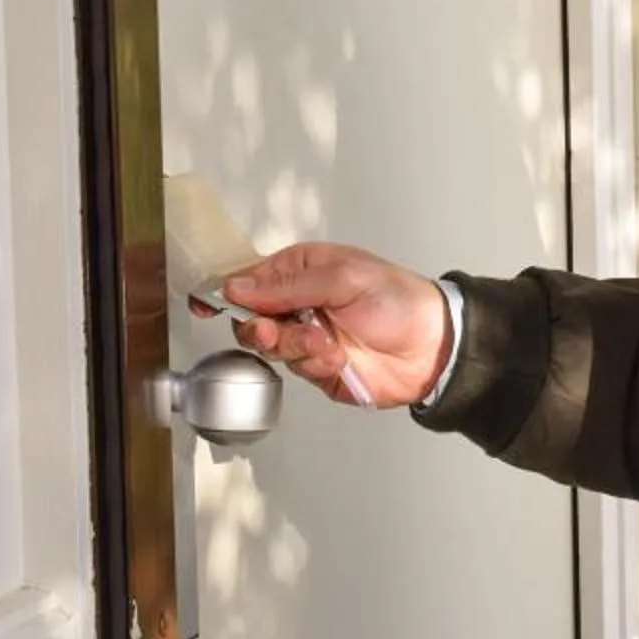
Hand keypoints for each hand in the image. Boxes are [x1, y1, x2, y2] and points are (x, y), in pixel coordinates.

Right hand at [208, 243, 451, 409]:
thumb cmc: (399, 300)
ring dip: (296, 347)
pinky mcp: (317, 368)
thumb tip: (238, 286)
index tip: (206, 302)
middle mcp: (299, 303)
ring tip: (327, 344)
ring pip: (271, 346)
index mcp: (302, 270)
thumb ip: (287, 286)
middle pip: (251, 317)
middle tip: (279, 329)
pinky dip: (315, 365)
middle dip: (263, 326)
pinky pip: (296, 369)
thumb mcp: (343, 278)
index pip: (250, 278)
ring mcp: (306, 337)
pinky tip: (339, 358)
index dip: (226, 290)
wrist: (432, 347)